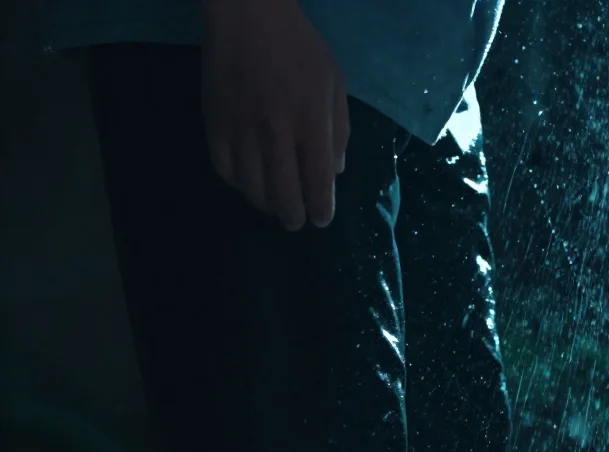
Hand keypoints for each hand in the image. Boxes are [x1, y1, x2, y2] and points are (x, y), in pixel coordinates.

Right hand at [200, 0, 350, 229]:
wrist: (248, 18)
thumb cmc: (300, 48)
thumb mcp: (334, 85)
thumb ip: (339, 131)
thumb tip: (336, 172)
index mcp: (311, 124)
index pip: (317, 184)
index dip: (320, 209)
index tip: (322, 218)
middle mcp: (275, 134)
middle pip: (283, 196)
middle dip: (293, 217)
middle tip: (297, 220)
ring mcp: (241, 131)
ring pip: (251, 189)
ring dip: (266, 204)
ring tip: (276, 204)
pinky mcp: (214, 124)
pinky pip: (224, 170)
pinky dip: (238, 184)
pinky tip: (249, 182)